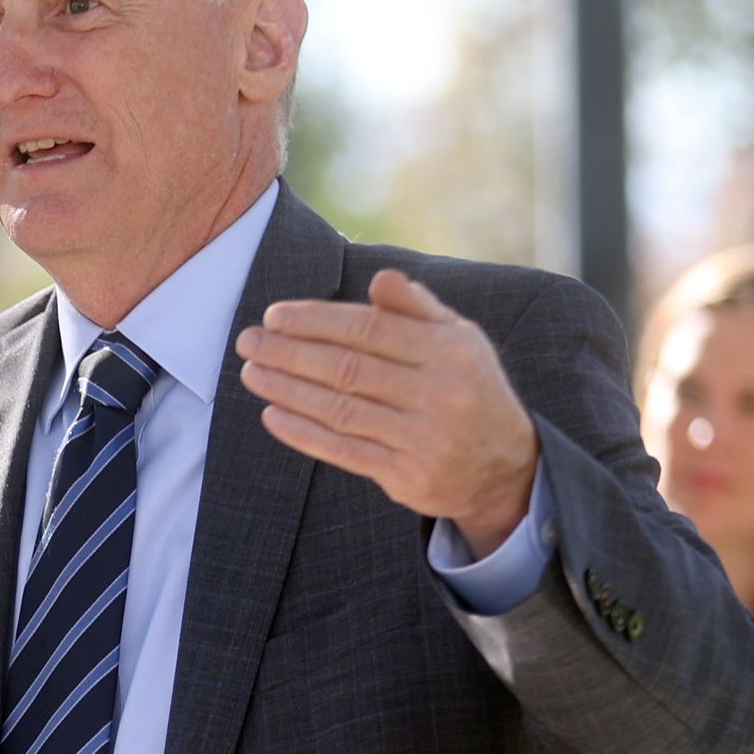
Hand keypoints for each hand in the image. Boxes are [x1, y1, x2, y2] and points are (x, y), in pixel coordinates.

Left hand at [235, 269, 541, 554]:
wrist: (505, 466)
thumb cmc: (469, 388)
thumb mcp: (460, 340)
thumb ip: (417, 308)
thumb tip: (380, 278)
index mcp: (448, 351)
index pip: (369, 329)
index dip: (317, 321)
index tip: (275, 316)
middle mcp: (437, 393)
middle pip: (348, 368)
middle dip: (290, 353)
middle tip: (249, 342)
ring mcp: (421, 437)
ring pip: (340, 409)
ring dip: (287, 390)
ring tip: (251, 373)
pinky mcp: (405, 474)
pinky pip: (343, 451)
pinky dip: (303, 432)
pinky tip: (272, 414)